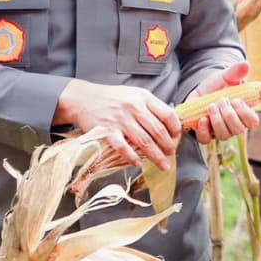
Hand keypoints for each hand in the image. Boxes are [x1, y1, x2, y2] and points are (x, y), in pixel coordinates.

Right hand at [54, 79, 181, 168]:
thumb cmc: (112, 98)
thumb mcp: (134, 95)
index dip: (175, 129)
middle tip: (172, 154)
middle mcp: (134, 107)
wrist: (83, 98)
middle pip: (158, 130)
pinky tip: (138, 163)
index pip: (168, 114)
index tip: (176, 138)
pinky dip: (131, 156)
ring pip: (144, 141)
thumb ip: (151, 106)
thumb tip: (171, 122)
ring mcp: (120, 119)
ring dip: (156, 156)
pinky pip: (122, 147)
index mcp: (143, 97)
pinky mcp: (106, 130)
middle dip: (168, 145)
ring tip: (164, 165)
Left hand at [186, 61, 259, 144]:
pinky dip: (204, 130)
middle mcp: (233, 125)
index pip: (253, 122)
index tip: (237, 101)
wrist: (198, 92)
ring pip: (223, 135)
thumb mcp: (226, 77)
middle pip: (238, 130)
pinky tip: (203, 119)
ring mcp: (219, 131)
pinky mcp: (204, 133)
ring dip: (217, 120)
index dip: (246, 114)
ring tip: (211, 106)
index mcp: (243, 113)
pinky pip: (205, 139)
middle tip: (221, 100)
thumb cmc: (216, 86)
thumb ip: (235, 72)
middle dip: (230, 115)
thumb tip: (245, 64)